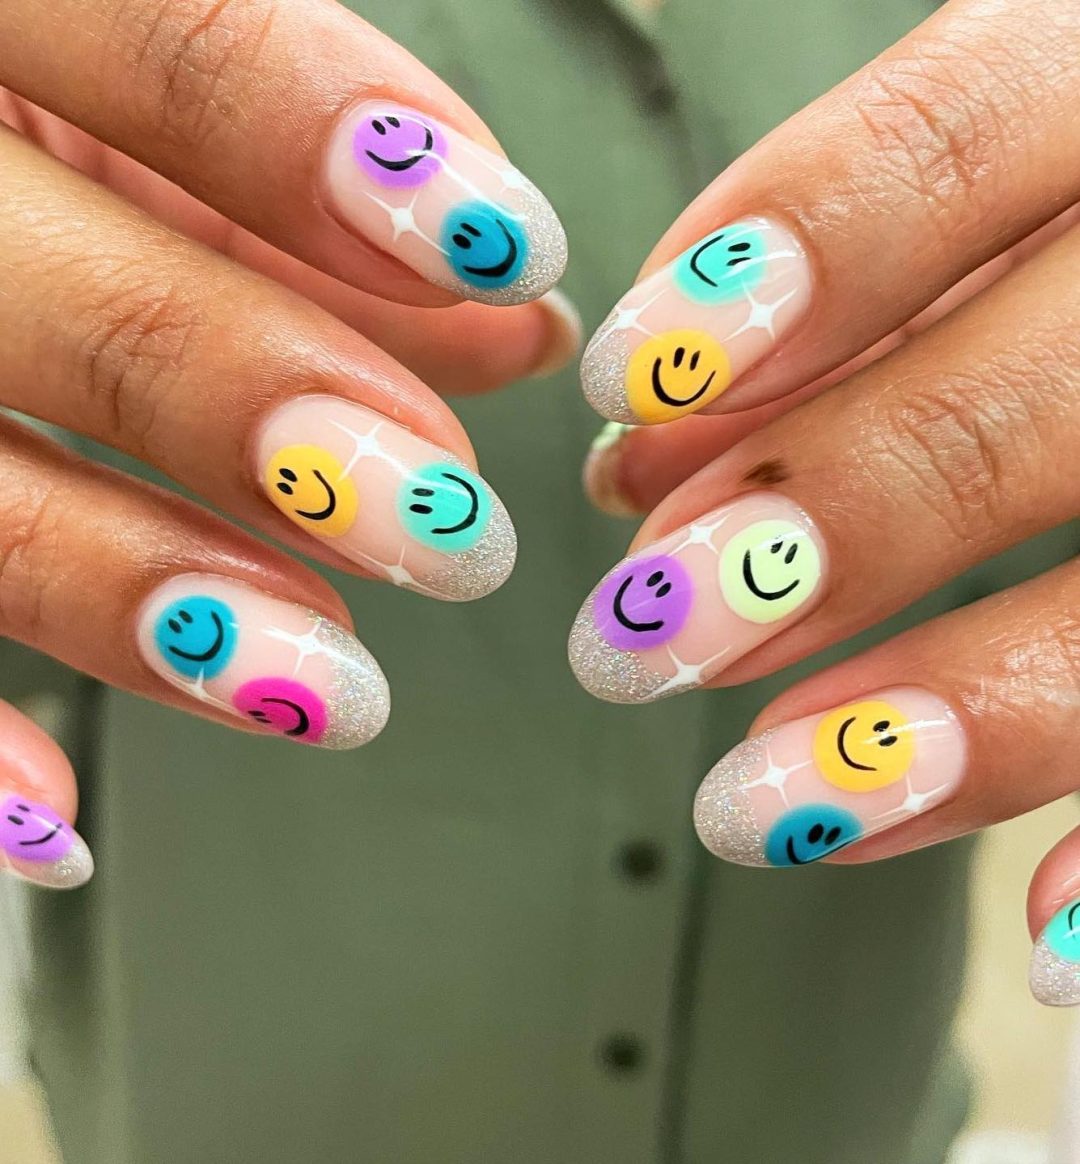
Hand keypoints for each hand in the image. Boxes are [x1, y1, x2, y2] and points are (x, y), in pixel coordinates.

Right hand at [0, 0, 575, 887]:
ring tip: (332, 686)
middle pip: (60, 299)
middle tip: (447, 522)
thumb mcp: (157, 106)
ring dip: (147, 599)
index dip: (323, 140)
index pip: (148, 33)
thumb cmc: (53, 119)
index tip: (506, 254)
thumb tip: (519, 322)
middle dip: (259, 406)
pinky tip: (65, 825)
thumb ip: (312, 192)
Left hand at [569, 0, 1079, 1002]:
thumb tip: (639, 445)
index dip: (787, 258)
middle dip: (820, 526)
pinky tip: (1044, 946)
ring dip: (957, 722)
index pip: (963, 132)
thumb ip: (830, 284)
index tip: (625, 386)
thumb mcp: (973, 190)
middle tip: (638, 635)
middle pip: (1024, 397)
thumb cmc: (1063, 218)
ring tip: (759, 808)